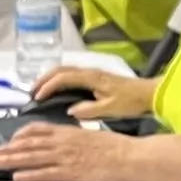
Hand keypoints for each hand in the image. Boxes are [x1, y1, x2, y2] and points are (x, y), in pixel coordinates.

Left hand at [0, 119, 133, 180]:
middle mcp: (62, 143)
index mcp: (67, 131)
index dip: (20, 135)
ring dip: (12, 160)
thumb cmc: (114, 146)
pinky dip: (30, 175)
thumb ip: (72, 135)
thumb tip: (63, 138)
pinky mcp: (70, 173)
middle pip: (29, 144)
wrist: (128, 155)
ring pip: (32, 158)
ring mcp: (65, 158)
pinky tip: (18, 177)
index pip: (37, 130)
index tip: (11, 139)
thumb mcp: (90, 133)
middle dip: (9, 149)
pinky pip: (45, 174)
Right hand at [33, 63, 152, 120]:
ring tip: (39, 91)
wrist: (149, 94)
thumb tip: (70, 111)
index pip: (64, 77)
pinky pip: (71, 75)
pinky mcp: (95, 78)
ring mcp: (92, 73)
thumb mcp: (111, 109)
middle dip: (44, 79)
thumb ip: (89, 110)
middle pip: (61, 69)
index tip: (38, 98)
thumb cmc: (131, 102)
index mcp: (92, 78)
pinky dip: (59, 80)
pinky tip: (56, 91)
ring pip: (65, 70)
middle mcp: (90, 72)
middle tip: (32, 92)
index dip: (48, 86)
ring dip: (50, 78)